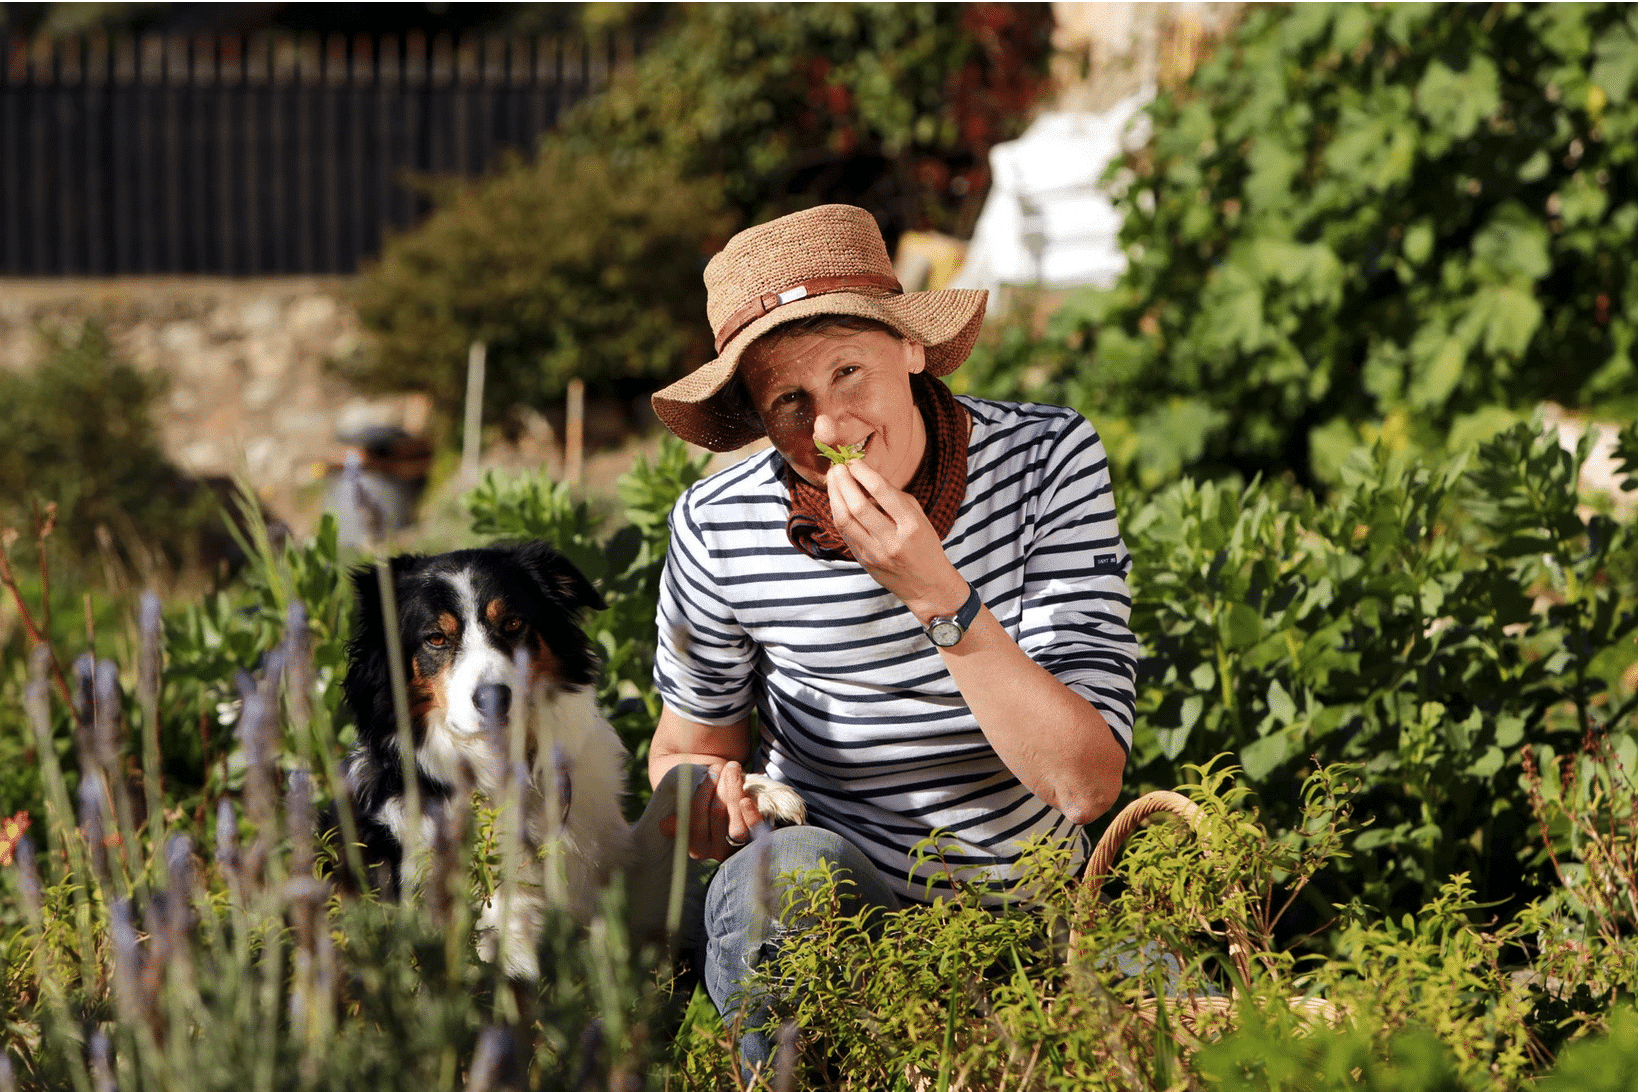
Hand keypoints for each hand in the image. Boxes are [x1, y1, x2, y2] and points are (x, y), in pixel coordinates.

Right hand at [659, 761, 764, 859]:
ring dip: (734, 791)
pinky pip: (754, 830)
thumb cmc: (714, 809)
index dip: (703, 792)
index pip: (696, 817)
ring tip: (733, 769)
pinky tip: (746, 799)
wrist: (745, 819)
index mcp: (696, 846)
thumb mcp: (696, 814)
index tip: (711, 771)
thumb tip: (664, 825)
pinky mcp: (757, 842)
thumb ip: (683, 818)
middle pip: (716, 814)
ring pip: (735, 822)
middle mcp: (715, 851)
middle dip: (719, 785)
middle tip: (721, 766)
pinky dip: (750, 814)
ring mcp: (737, 848)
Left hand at [827, 460, 968, 621]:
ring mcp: (875, 553)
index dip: (864, 473)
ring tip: (832, 479)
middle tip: (837, 466)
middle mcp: (892, 540)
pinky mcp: (863, 560)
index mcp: (911, 526)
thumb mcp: (919, 518)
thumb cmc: (925, 546)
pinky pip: (845, 532)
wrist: (926, 586)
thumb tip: (866, 475)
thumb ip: (895, 497)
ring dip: (835, 496)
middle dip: (844, 482)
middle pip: (859, 507)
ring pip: (845, 520)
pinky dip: (838, 512)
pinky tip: (836, 498)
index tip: (853, 461)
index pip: (882, 493)